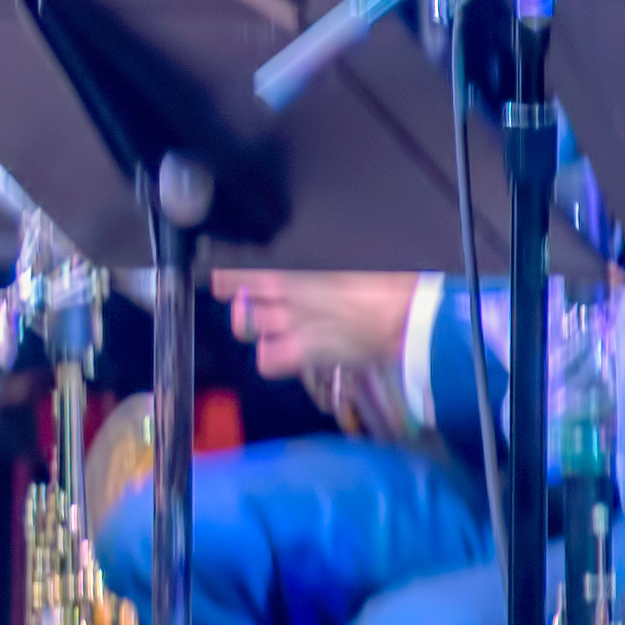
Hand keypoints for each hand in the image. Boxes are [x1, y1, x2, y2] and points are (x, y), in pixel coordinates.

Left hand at [210, 268, 419, 389]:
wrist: (407, 315)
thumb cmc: (387, 283)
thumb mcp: (349, 263)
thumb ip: (320, 268)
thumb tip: (314, 268)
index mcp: (296, 271)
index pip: (244, 274)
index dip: (227, 278)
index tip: (218, 279)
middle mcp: (285, 298)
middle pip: (238, 303)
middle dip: (238, 305)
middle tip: (243, 304)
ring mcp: (291, 328)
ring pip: (246, 330)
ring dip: (253, 329)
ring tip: (265, 328)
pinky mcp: (304, 355)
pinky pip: (267, 361)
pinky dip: (271, 358)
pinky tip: (282, 353)